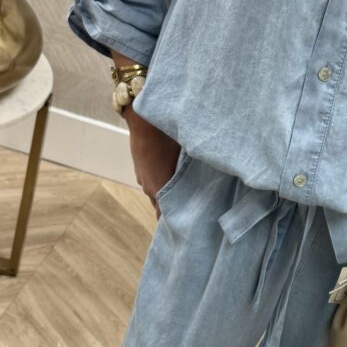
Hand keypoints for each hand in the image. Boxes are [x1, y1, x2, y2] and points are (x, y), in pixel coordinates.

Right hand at [124, 104, 181, 219]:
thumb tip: (207, 187)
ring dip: (167, 196)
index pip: (165, 216)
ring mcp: (142, 177)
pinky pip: (151, 181)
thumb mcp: (184, 157)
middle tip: (190, 214)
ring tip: (183, 196)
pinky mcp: (140, 167)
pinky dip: (160, 184)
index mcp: (158, 189)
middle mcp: (148, 187)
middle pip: (161, 207)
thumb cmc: (167, 137)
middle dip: (173, 210)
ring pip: (156, 193)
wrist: (144, 119)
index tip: (188, 227)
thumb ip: (192, 176)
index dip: (176, 222)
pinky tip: (171, 177)